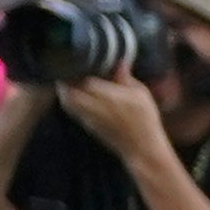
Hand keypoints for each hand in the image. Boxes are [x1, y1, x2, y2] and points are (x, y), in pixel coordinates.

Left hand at [57, 72, 172, 165]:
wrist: (141, 149)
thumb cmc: (145, 120)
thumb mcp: (141, 94)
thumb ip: (126, 78)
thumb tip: (119, 61)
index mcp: (107, 96)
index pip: (82, 80)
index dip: (75, 69)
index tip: (75, 60)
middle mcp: (94, 107)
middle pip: (68, 91)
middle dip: (65, 80)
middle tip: (68, 69)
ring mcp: (88, 117)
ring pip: (67, 101)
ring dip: (65, 90)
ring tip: (70, 80)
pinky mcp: (87, 125)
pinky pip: (72, 109)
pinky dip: (70, 100)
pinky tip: (77, 93)